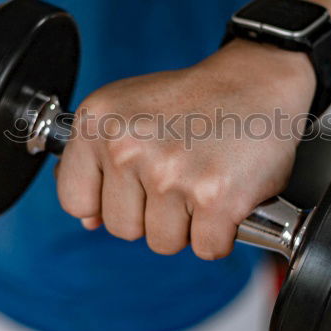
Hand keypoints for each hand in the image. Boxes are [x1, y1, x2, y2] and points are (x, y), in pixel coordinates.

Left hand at [56, 39, 315, 259]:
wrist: (256, 82)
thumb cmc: (193, 100)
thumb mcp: (128, 111)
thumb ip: (98, 162)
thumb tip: (88, 220)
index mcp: (98, 123)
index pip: (75, 199)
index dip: (107, 200)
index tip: (133, 184)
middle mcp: (127, 147)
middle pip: (121, 228)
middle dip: (151, 213)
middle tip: (178, 175)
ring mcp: (170, 175)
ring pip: (163, 242)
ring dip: (188, 224)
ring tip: (202, 181)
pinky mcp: (215, 199)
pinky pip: (206, 248)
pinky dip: (221, 233)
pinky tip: (226, 196)